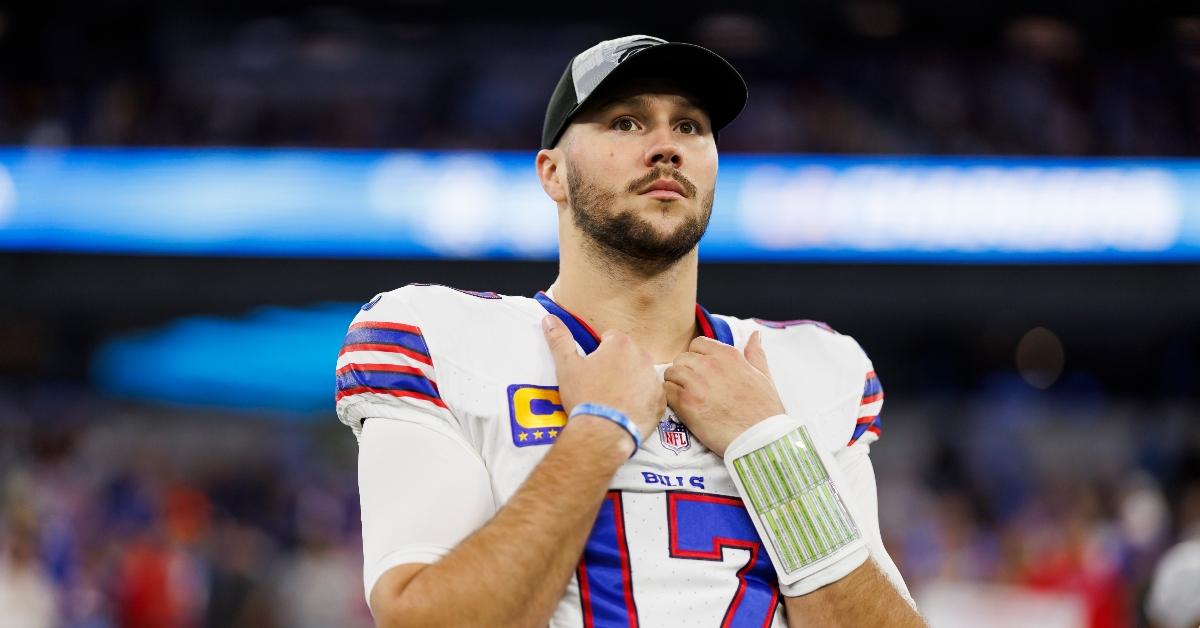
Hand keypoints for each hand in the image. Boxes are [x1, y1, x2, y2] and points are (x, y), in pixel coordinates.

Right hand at [542, 316, 665, 439]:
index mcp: (621, 344)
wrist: (603, 432)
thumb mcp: (566, 366)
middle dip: (616, 366)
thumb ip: (560, 339)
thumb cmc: (584, 397)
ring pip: (640, 374)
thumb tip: (549, 318)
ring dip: (630, 382)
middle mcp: (643, 357)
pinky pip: (651, 395)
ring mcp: (654, 380)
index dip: (598, 353)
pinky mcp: (660, 401)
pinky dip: (641, 400)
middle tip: (600, 386)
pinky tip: (626, 411)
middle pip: (628, 355)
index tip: (592, 369)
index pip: (610, 338)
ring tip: (613, 400)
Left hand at [664, 331, 785, 456]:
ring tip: (687, 398)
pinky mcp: (686, 403)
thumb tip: (755, 335)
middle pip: (681, 358)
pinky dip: (671, 399)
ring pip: (671, 373)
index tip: (702, 372)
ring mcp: (696, 383)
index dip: (697, 357)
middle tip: (693, 388)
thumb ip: (756, 354)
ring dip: (675, 385)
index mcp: (728, 355)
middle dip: (684, 371)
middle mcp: (709, 365)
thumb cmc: (764, 410)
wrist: (760, 439)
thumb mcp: (764, 377)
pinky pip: (667, 391)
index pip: (697, 344)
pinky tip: (683, 408)